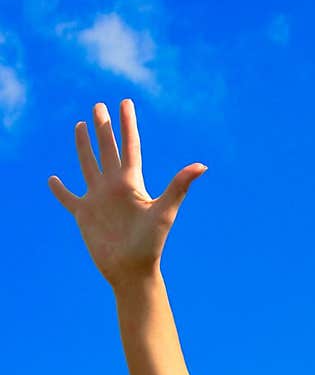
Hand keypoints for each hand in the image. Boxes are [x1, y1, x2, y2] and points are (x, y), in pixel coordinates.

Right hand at [48, 99, 206, 288]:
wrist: (132, 271)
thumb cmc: (150, 244)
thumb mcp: (164, 211)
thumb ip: (179, 186)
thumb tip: (202, 166)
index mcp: (132, 183)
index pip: (129, 146)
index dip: (127, 124)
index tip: (125, 102)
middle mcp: (114, 187)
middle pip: (107, 149)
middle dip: (103, 127)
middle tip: (98, 105)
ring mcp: (98, 200)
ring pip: (88, 165)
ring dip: (83, 146)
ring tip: (80, 126)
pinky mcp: (84, 215)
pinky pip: (68, 199)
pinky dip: (59, 190)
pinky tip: (52, 180)